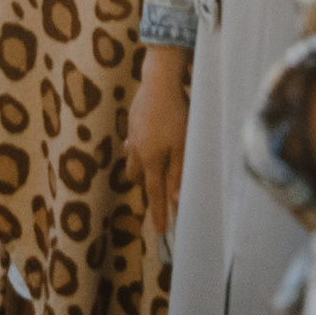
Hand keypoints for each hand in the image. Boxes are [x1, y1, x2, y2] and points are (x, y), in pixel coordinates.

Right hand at [123, 46, 191, 235]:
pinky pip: (133, 140)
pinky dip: (139, 146)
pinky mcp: (133, 119)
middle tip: (157, 191)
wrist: (158, 82)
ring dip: (140, 166)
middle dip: (146, 186)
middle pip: (137, 177)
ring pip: (132, 158)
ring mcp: (133, 134)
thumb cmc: (175, 114)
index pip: (155, 193)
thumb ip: (178, 173)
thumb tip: (176, 200)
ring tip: (152, 165)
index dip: (159, 213)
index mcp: (150, 160)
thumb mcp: (183, 146)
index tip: (161, 232)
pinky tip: (148, 137)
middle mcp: (138, 150)